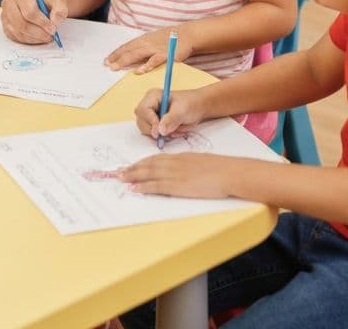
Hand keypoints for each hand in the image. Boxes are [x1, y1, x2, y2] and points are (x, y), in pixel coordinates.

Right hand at [0, 0, 66, 43]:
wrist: (40, 1)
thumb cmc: (47, 0)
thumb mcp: (57, 0)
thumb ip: (60, 9)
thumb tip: (54, 21)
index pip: (29, 11)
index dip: (42, 22)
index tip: (53, 28)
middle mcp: (9, 3)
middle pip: (22, 23)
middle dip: (38, 32)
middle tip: (51, 36)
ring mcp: (5, 16)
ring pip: (18, 32)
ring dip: (35, 38)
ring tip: (47, 37)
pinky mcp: (6, 27)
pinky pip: (16, 38)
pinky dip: (30, 40)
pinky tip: (39, 37)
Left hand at [105, 26, 191, 72]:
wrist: (186, 35)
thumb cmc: (168, 39)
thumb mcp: (153, 40)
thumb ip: (143, 47)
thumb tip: (131, 55)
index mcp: (144, 40)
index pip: (127, 46)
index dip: (116, 53)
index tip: (106, 60)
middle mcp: (147, 43)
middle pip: (129, 50)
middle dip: (117, 58)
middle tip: (107, 65)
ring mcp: (156, 48)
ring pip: (137, 54)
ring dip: (125, 61)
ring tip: (115, 67)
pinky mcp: (165, 55)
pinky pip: (154, 61)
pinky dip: (146, 65)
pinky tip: (139, 71)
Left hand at [120, 153, 239, 198]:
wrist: (228, 172)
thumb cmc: (220, 168)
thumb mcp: (201, 162)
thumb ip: (188, 166)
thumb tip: (182, 172)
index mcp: (180, 157)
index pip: (156, 158)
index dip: (142, 162)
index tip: (132, 165)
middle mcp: (174, 163)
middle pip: (148, 164)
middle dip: (132, 168)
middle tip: (119, 172)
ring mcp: (175, 174)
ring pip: (148, 173)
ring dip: (133, 175)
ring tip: (121, 178)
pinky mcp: (177, 185)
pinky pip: (156, 186)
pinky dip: (143, 187)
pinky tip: (134, 189)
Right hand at [134, 87, 207, 140]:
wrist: (199, 108)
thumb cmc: (191, 104)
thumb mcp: (182, 110)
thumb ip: (170, 120)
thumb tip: (159, 131)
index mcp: (153, 96)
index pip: (143, 110)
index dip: (150, 122)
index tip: (159, 131)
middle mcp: (149, 105)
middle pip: (141, 122)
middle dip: (154, 130)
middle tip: (167, 133)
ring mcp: (151, 115)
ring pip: (146, 130)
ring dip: (160, 134)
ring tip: (174, 130)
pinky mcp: (155, 124)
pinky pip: (154, 135)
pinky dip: (163, 137)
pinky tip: (174, 132)